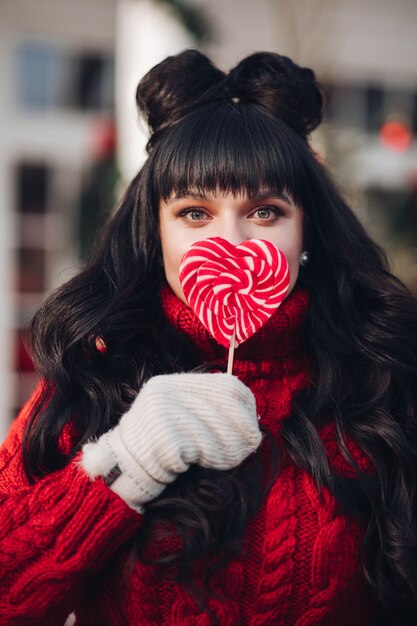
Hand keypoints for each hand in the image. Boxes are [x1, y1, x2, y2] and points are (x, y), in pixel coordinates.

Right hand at [81, 373, 261, 508]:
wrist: (118, 473)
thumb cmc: (155, 451)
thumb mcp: (176, 419)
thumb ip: (204, 410)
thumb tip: (250, 417)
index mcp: (169, 384)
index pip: (225, 384)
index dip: (246, 405)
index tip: (253, 424)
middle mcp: (165, 392)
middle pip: (225, 404)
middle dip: (242, 429)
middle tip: (250, 447)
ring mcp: (162, 412)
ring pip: (216, 430)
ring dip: (227, 450)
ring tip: (226, 460)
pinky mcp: (163, 436)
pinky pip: (202, 449)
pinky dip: (209, 460)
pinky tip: (200, 466)